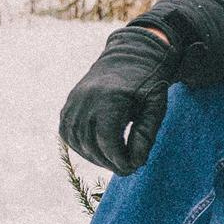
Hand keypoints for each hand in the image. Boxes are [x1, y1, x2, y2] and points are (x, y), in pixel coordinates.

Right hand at [60, 24, 178, 174]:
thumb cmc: (148, 82)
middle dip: (109, 162)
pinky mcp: (68, 105)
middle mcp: (86, 98)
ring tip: (115, 161)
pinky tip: (99, 151)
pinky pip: (67, 133)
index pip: (107, 139)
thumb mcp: (156, 105)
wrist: (130, 55)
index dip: (119, 159)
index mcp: (109, 96)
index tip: (134, 167)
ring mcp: (73, 101)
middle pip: (91, 143)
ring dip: (95, 158)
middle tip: (127, 168)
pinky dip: (81, 147)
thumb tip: (135, 162)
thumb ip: (146, 134)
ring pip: (77, 141)